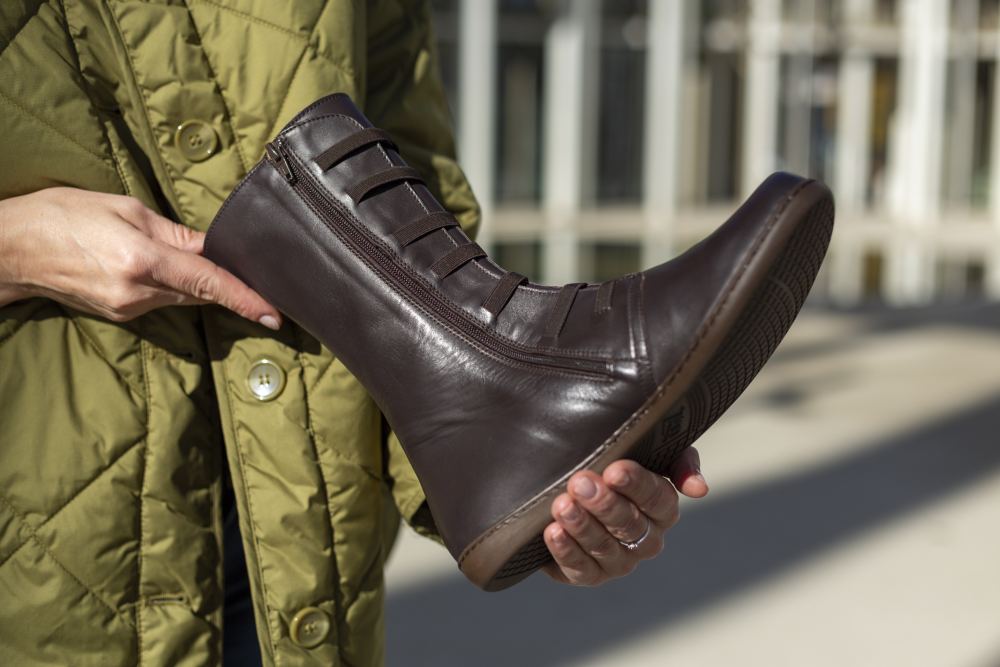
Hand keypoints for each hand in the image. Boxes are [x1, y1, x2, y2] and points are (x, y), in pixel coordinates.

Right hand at [0, 187, 280, 327]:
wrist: (11, 249)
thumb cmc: (62, 216)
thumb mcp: (124, 209)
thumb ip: (175, 234)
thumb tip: (214, 248)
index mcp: (143, 260)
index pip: (208, 282)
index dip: (246, 298)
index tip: (274, 313)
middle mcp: (138, 291)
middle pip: (201, 293)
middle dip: (228, 288)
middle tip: (259, 284)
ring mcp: (128, 309)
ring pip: (183, 298)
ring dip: (199, 286)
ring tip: (205, 267)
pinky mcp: (119, 315)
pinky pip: (161, 302)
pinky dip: (174, 288)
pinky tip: (166, 272)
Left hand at [542, 447, 707, 585]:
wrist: (570, 483)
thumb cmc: (614, 463)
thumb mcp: (649, 450)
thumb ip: (680, 461)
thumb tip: (699, 489)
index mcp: (663, 508)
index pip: (657, 499)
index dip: (637, 485)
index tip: (614, 470)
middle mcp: (646, 539)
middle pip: (629, 524)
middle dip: (604, 503)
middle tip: (580, 483)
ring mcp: (619, 561)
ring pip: (604, 547)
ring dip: (582, 525)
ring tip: (563, 505)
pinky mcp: (589, 574)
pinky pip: (580, 568)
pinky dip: (566, 551)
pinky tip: (554, 531)